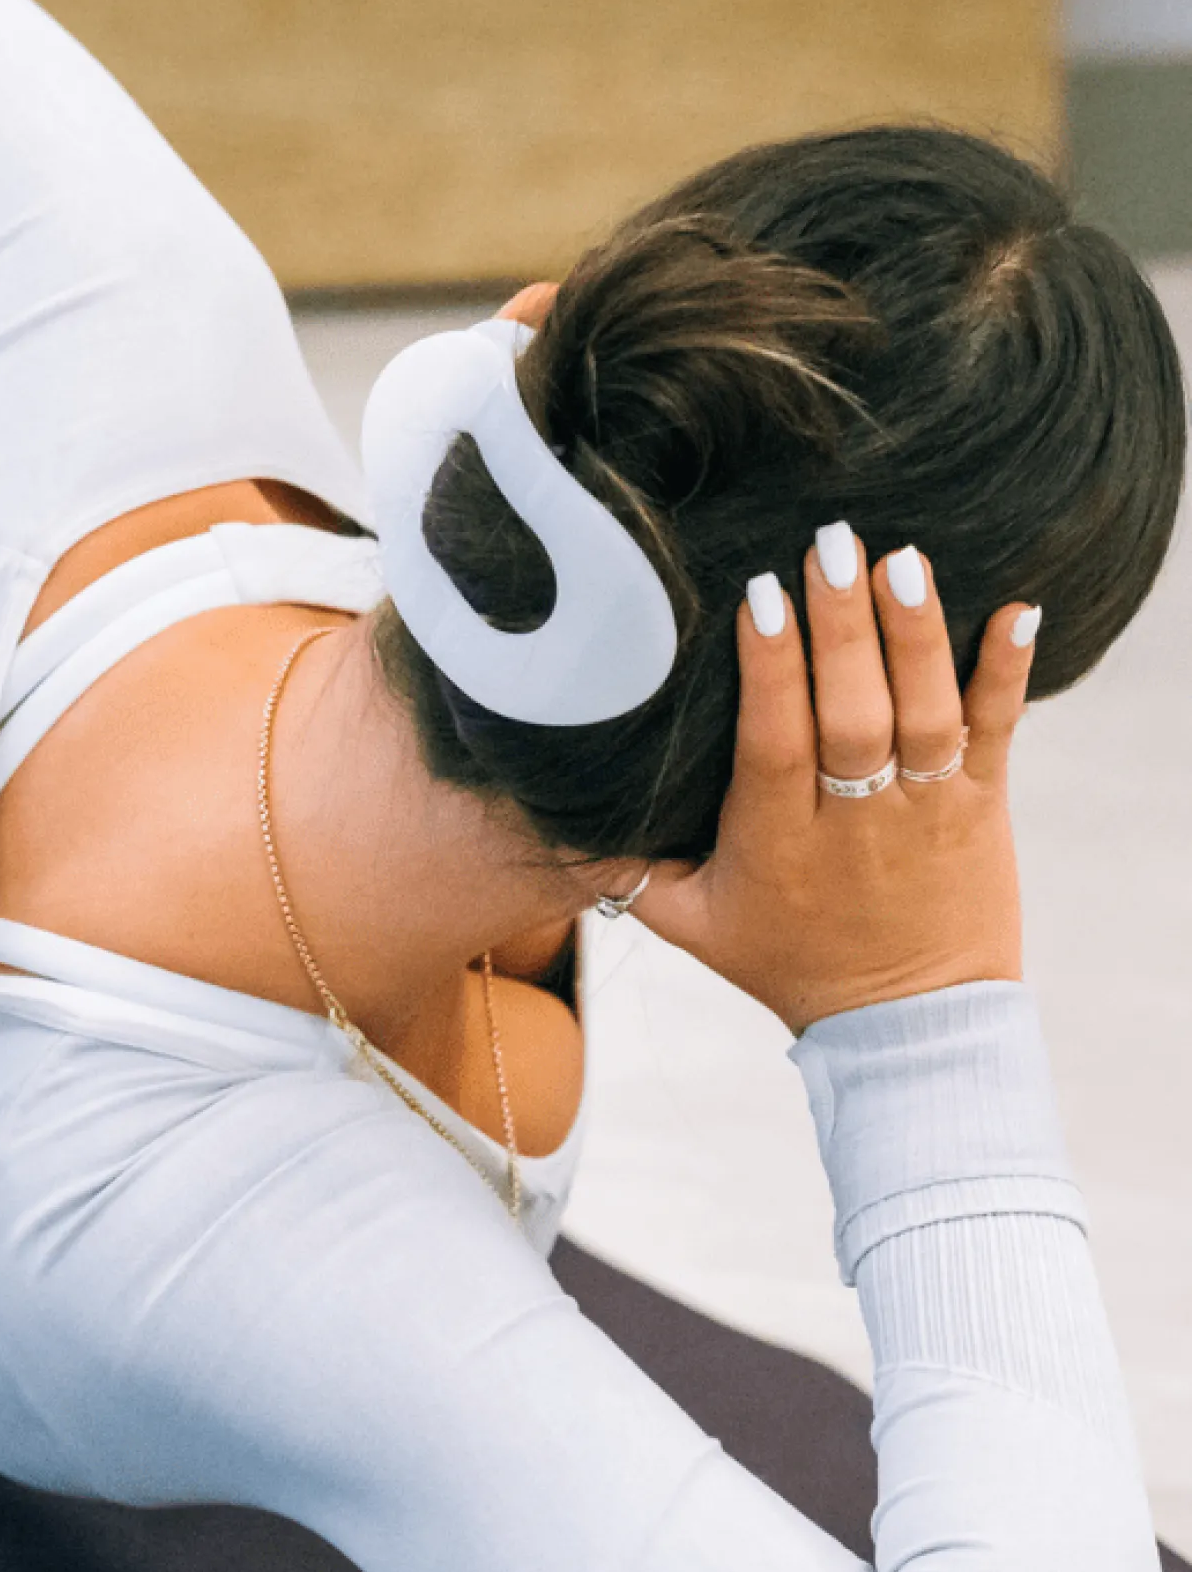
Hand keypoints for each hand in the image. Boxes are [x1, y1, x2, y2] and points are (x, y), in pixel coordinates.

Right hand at [632, 527, 1038, 1034]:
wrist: (907, 1027)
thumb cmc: (789, 963)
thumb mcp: (694, 927)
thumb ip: (631, 873)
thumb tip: (556, 821)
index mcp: (777, 842)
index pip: (774, 745)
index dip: (770, 672)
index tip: (760, 599)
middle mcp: (855, 822)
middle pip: (851, 714)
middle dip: (841, 627)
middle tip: (831, 544)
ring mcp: (925, 809)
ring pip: (923, 713)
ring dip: (915, 635)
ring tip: (902, 559)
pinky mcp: (984, 805)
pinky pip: (997, 731)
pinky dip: (1008, 671)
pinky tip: (1015, 610)